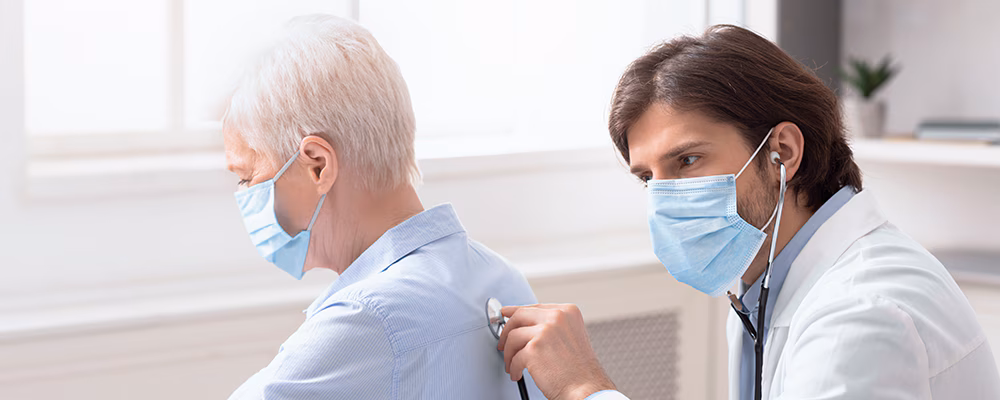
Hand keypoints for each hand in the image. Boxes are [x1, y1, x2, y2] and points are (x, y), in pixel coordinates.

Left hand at [497, 303, 615, 399]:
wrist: (586, 389)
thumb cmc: (579, 370)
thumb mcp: (570, 336)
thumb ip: (550, 326)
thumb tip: (523, 324)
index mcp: (567, 312)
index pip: (534, 307)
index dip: (515, 311)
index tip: (505, 314)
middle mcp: (557, 317)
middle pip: (519, 316)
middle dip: (506, 332)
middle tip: (503, 344)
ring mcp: (545, 331)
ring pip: (512, 337)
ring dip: (509, 354)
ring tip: (513, 365)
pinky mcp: (534, 348)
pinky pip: (514, 357)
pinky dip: (513, 368)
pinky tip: (518, 374)